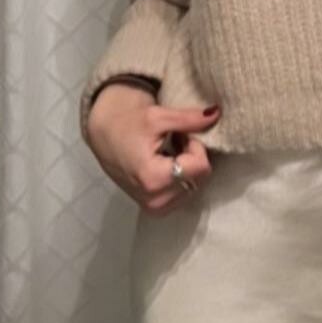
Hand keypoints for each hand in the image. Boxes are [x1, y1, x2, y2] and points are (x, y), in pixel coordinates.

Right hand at [87, 83, 219, 214]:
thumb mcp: (159, 116)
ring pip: (194, 186)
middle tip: (174, 141)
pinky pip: (184, 194)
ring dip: (187, 167)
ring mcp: (155, 207)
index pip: (201, 167)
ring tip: (168, 151)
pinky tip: (165, 163)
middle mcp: (155, 200)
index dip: (195, 147)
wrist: (104, 134)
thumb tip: (217, 113)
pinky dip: (181, 178)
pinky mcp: (155, 209)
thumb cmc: (129, 123)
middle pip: (199, 178)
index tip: (180, 134)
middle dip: (192, 157)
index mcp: (153, 179)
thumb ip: (190, 119)